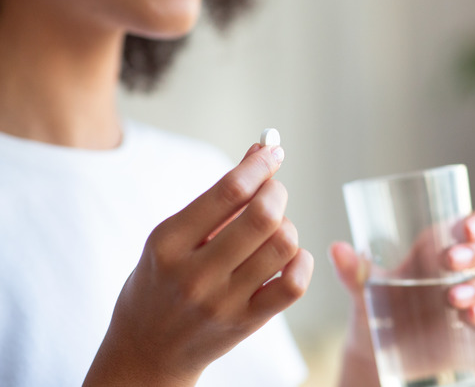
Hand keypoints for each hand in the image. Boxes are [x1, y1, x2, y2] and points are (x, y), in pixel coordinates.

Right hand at [84, 144, 313, 386]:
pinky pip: (293, 284)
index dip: (259, 164)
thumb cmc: (161, 282)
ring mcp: (222, 302)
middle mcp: (195, 273)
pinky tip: (290, 256)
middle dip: (277, 192)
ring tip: (274, 230)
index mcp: (169, 242)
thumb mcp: (173, 236)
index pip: (228, 191)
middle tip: (274, 190)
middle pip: (262, 216)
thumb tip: (259, 149)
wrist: (146, 351)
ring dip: (287, 227)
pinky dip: (301, 261)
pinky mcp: (245, 323)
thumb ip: (218, 197)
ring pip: (283, 246)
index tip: (273, 150)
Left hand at [330, 209, 474, 386]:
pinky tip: (471, 317)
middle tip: (450, 261)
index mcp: (442, 246)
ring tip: (453, 297)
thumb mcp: (364, 287)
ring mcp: (473, 296)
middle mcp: (464, 268)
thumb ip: (353, 271)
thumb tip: (336, 249)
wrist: (376, 349)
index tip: (466, 227)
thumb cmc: (376, 304)